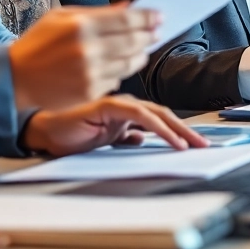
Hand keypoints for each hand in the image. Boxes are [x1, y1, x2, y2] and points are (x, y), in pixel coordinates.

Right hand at [9, 3, 159, 111]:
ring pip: (130, 63)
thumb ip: (97, 12)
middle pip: (133, 41)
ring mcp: (90, 73)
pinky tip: (121, 64)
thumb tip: (127, 7)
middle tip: (157, 31)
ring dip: (141, 54)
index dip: (146, 17)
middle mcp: (88, 50)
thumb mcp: (61, 17)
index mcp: (80, 26)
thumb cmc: (37, 44)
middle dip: (149, 35)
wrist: (16, 78)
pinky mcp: (90, 92)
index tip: (158, 15)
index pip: (126, 19)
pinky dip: (123, 71)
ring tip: (143, 48)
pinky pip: (117, 80)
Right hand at [22, 96, 207, 156]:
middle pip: (164, 115)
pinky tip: (170, 139)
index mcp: (128, 112)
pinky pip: (140, 116)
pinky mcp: (109, 105)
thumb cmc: (71, 134)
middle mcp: (126, 105)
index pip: (160, 119)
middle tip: (203, 144)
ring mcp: (119, 104)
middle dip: (186, 130)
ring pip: (157, 114)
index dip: (180, 130)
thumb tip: (141, 141)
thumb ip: (123, 138)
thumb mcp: (105, 141)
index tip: (196, 144)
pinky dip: (158, 128)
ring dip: (178, 130)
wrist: (45, 130)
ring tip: (191, 144)